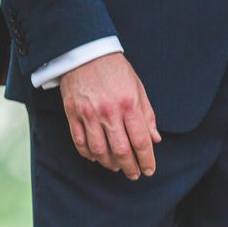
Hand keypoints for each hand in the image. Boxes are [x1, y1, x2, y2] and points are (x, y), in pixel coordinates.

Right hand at [59, 52, 161, 179]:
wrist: (85, 52)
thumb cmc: (116, 70)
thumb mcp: (138, 89)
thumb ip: (147, 116)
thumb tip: (155, 140)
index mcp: (129, 105)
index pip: (141, 141)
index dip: (147, 159)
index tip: (149, 170)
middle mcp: (109, 112)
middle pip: (122, 150)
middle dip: (130, 167)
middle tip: (134, 175)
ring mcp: (88, 114)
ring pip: (99, 150)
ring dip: (110, 163)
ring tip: (117, 167)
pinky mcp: (72, 113)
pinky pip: (80, 141)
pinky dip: (88, 154)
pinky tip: (97, 158)